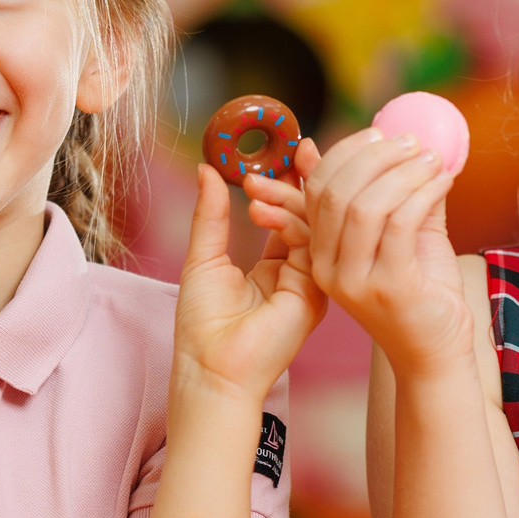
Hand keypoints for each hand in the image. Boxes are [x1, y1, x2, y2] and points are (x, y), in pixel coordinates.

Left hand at [172, 161, 326, 404]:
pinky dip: (290, 221)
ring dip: (287, 197)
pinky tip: (263, 210)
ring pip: (314, 225)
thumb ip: (212, 214)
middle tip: (290, 149)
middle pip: (310, 216)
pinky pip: (312, 244)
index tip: (283, 150)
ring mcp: (311, 282)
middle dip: (300, 180)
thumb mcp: (204, 257)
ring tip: (256, 182)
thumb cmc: (203, 325)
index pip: (290, 215)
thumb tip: (207, 169)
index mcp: (276, 266)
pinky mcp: (315, 291)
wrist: (211, 368)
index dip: (288, 182)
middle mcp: (299, 272)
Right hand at [288, 128, 467, 374]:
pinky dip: (424, 193)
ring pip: (366, 206)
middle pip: (338, 192)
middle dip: (377, 157)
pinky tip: (444, 182)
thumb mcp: (406, 236)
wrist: (436, 352)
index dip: (346, 153)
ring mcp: (354, 281)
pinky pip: (400, 224)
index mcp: (322, 252)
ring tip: (434, 161)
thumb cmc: (422, 292)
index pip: (318, 189)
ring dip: (404, 173)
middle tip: (413, 142)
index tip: (381, 132)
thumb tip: (411, 144)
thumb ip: (401, 194)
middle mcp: (329, 268)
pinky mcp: (388, 288)